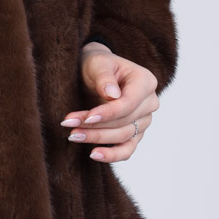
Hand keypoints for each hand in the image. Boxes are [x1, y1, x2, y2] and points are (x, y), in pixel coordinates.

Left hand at [60, 44, 159, 162]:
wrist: (94, 73)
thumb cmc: (97, 64)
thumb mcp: (97, 63)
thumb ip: (104, 77)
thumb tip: (112, 95)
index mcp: (146, 82)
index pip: (129, 103)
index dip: (108, 113)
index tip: (87, 118)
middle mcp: (149, 103)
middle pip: (125, 122)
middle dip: (95, 126)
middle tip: (69, 124)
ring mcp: (143, 120)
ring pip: (123, 137)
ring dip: (97, 138)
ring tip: (73, 135)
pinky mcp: (134, 134)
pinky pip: (127, 150)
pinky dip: (111, 155)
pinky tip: (93, 154)